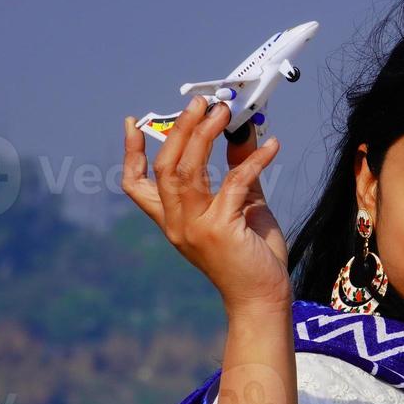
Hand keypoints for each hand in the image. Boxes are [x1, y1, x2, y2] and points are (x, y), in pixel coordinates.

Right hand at [121, 97, 290, 312]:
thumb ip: (237, 173)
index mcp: (173, 221)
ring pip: (188, 171)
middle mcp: (177, 225)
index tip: (133, 123)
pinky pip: (235, 183)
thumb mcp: (243, 208)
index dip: (131, 153)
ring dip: (206, 135)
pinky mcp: (221, 231)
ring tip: (224, 112)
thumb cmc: (253, 258)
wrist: (264, 300)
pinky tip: (272, 148)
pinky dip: (254, 161)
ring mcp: (196, 228)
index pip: (135, 185)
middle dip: (180, 129)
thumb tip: (241, 132)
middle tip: (201, 103)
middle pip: (165, 166)